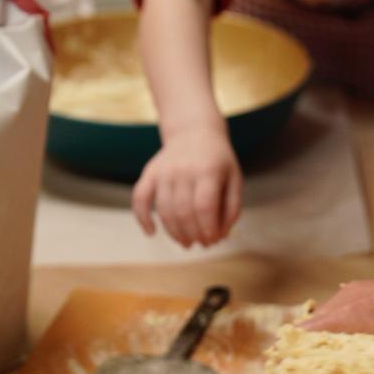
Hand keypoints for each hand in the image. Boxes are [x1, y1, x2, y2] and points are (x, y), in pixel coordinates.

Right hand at [131, 124, 242, 247]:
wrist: (194, 131)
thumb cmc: (218, 160)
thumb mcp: (234, 179)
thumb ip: (232, 208)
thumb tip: (220, 236)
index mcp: (207, 171)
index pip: (205, 207)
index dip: (208, 229)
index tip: (213, 240)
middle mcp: (182, 170)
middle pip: (183, 212)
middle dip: (193, 234)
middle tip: (201, 243)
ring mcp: (163, 171)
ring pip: (164, 210)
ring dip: (174, 233)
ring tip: (186, 242)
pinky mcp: (150, 173)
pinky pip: (139, 198)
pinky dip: (142, 218)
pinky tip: (152, 233)